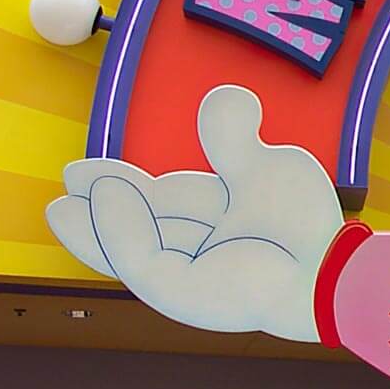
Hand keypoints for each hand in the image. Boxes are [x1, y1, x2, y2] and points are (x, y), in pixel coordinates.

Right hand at [46, 85, 342, 341]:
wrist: (324, 270)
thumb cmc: (305, 225)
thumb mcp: (264, 167)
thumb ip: (233, 136)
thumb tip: (222, 93)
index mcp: (219, 219)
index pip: (160, 200)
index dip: (123, 183)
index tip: (82, 170)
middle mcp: (202, 248)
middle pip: (138, 226)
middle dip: (100, 208)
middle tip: (65, 187)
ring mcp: (191, 274)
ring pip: (130, 246)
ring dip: (98, 220)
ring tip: (66, 198)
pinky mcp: (182, 295)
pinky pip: (138, 261)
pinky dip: (118, 231)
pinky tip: (106, 199)